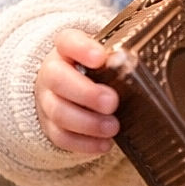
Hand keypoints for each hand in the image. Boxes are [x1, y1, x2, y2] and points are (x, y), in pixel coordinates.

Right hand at [34, 29, 119, 153]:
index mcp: (66, 49)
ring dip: (88, 122)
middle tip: (112, 102)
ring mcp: (47, 100)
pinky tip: (104, 143)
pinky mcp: (49, 126)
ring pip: (58, 112)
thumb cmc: (92, 69)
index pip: (67, 41)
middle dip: (86, 93)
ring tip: (112, 127)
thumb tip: (137, 64)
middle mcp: (51, 72)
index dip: (82, 49)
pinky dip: (84, 144)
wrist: (64, 87)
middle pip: (58, 79)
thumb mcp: (102, 56)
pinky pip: (61, 137)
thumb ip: (116, 57)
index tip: (100, 57)